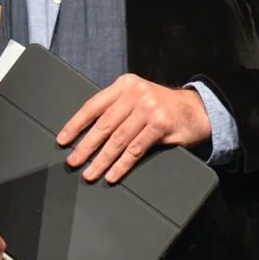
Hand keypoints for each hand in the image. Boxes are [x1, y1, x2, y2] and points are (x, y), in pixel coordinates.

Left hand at [57, 75, 210, 182]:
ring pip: (118, 139)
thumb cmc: (159, 107)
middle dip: (86, 146)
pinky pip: (135, 149)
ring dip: (101, 160)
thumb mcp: (136, 98)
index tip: (62, 140)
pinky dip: (122, 165)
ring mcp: (149, 108)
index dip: (75, 125)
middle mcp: (135, 93)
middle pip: (104, 124)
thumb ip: (115, 108)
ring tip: (90, 173)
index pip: (93, 106)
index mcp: (123, 85)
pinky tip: (112, 174)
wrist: (195, 110)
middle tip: (73, 161)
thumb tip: (84, 134)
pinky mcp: (160, 125)